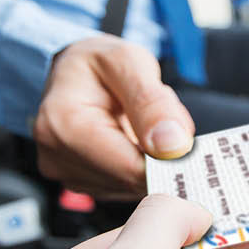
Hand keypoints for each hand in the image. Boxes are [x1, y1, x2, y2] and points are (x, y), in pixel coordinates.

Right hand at [34, 35, 195, 198]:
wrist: (73, 73)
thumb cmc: (99, 63)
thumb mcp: (128, 62)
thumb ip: (152, 103)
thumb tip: (174, 147)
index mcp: (65, 125)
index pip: (130, 168)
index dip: (169, 162)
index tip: (191, 146)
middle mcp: (58, 157)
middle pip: (132, 180)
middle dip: (159, 156)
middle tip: (164, 121)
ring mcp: (68, 174)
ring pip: (133, 187)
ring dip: (151, 161)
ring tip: (141, 126)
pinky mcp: (82, 184)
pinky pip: (126, 187)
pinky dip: (140, 166)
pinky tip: (134, 141)